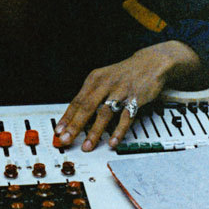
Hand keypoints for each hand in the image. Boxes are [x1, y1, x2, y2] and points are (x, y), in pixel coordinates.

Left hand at [55, 40, 199, 150]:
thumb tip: (75, 116)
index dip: (67, 117)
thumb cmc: (124, 74)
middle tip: (66, 140)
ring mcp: (120, 91)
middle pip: (86, 107)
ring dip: (94, 131)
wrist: (149, 63)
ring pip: (104, 113)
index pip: (76, 100)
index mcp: (95, 79)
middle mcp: (106, 84)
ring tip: (87, 146)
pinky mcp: (135, 99)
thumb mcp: (104, 79)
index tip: (59, 131)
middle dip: (75, 126)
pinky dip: (118, 131)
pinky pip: (125, 117)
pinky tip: (112, 142)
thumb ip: (91, 96)